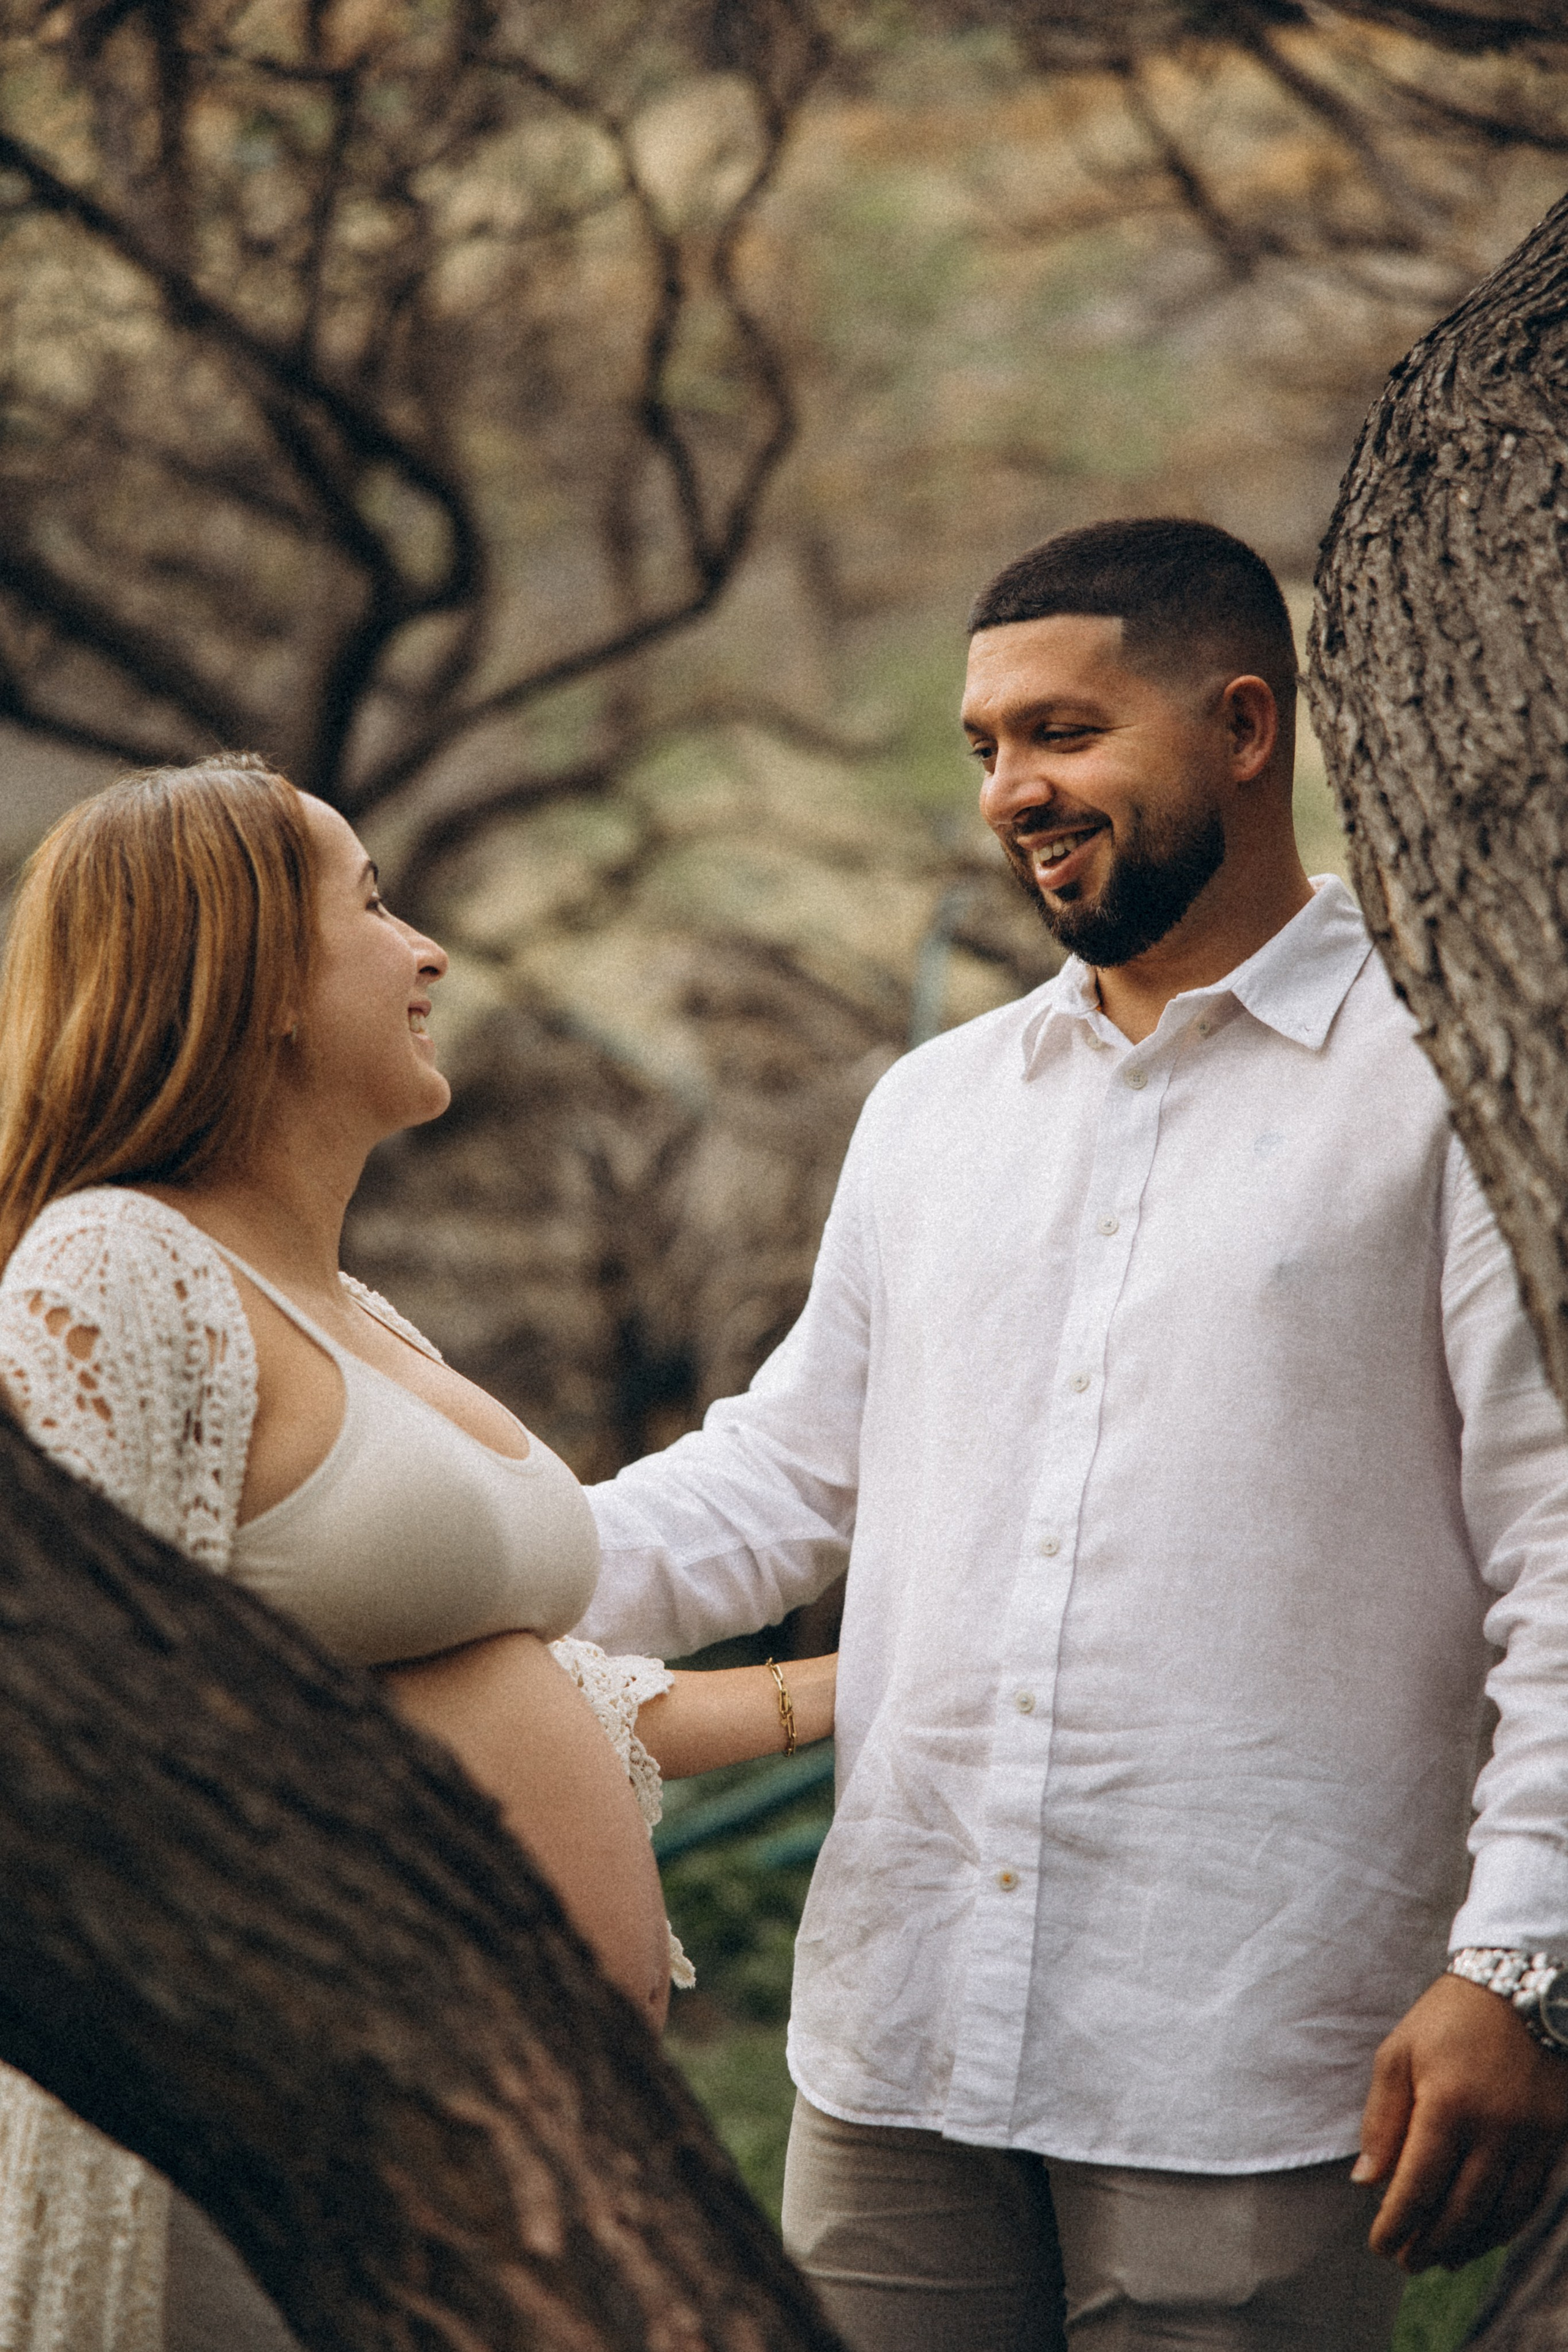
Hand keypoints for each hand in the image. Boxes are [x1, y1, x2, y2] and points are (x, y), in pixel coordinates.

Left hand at [1355, 1973, 1567, 2270]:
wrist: (1519, 1986)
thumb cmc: (1447, 2018)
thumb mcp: (1399, 2054)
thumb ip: (1382, 2120)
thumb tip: (1368, 2182)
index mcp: (1448, 2105)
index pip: (1418, 2185)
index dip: (1396, 2223)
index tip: (1379, 2245)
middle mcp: (1496, 2128)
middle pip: (1460, 2210)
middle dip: (1429, 2243)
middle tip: (1406, 2262)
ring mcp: (1532, 2136)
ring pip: (1500, 2214)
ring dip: (1468, 2244)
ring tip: (1440, 2258)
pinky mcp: (1557, 2137)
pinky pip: (1532, 2199)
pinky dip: (1506, 2225)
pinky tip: (1484, 2235)